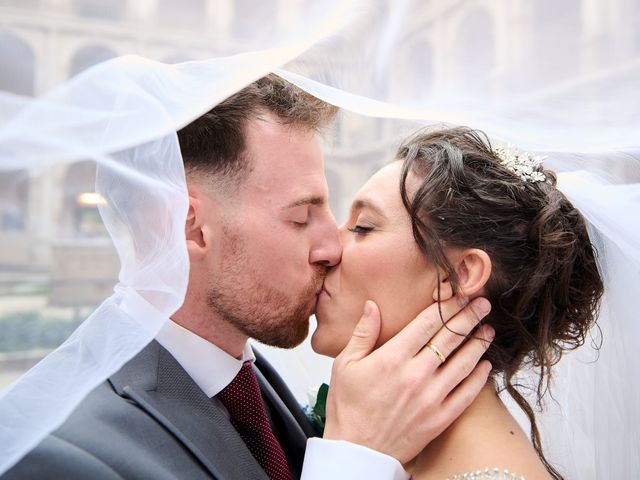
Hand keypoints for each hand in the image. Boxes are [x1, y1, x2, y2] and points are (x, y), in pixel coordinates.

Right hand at [322, 296, 493, 463]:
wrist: (357, 453)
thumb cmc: (348, 408)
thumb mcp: (344, 365)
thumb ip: (363, 333)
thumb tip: (372, 305)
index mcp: (392, 358)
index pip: (428, 323)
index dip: (448, 305)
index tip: (461, 294)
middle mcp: (416, 375)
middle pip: (451, 338)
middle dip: (470, 317)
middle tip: (483, 304)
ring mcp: (431, 398)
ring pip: (464, 363)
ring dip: (479, 344)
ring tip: (488, 330)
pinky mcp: (440, 419)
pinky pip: (467, 394)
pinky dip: (479, 378)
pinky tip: (485, 366)